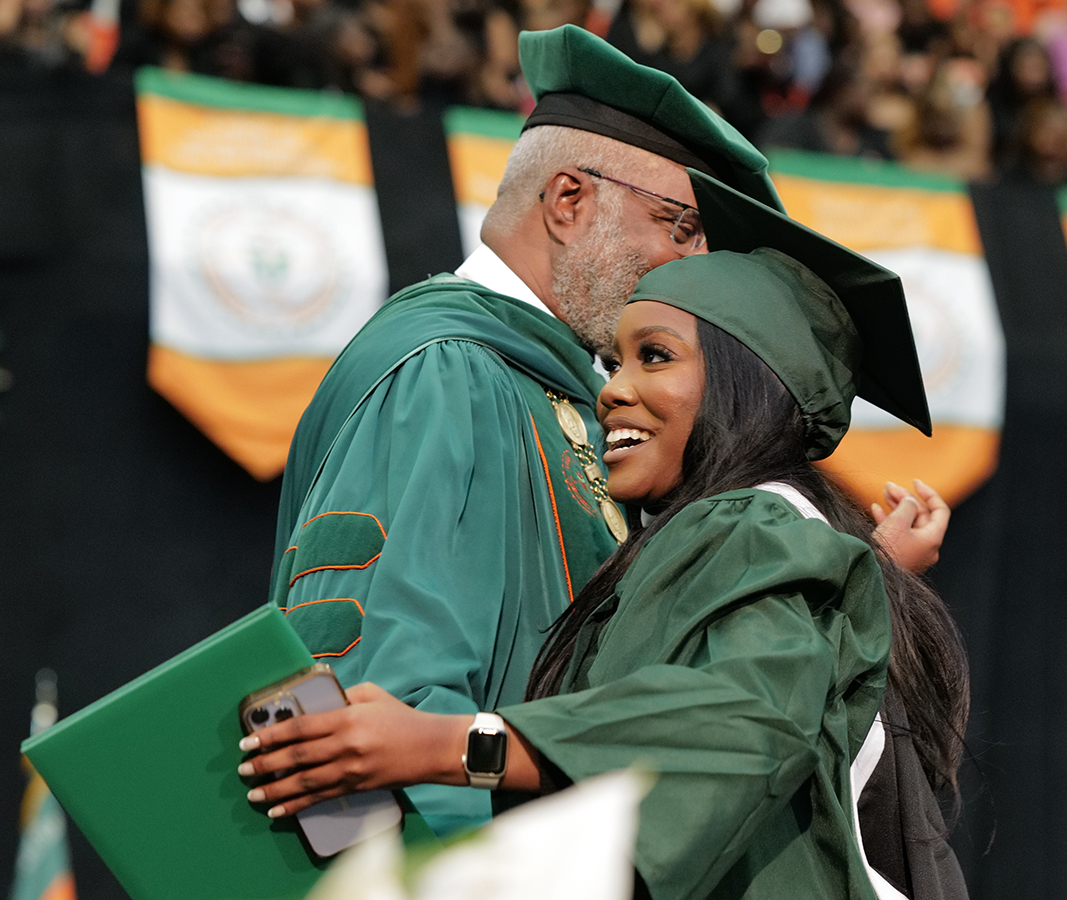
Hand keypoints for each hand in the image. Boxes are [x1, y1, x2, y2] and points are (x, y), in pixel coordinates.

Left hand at [237, 682, 469, 817]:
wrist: (432, 748)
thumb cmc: (402, 718)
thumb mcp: (373, 695)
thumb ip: (344, 695)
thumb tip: (318, 699)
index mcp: (347, 718)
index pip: (300, 727)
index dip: (271, 735)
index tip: (249, 741)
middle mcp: (345, 746)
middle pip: (296, 757)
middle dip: (265, 763)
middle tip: (244, 768)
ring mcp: (350, 770)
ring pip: (304, 782)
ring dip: (275, 789)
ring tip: (253, 793)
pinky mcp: (356, 787)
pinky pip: (320, 798)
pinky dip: (297, 806)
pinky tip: (278, 810)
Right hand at [871, 479, 949, 573]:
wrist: (873, 577)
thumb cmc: (888, 551)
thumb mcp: (898, 522)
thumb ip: (907, 505)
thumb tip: (910, 501)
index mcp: (933, 538)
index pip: (939, 510)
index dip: (928, 493)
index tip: (914, 482)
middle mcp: (927, 546)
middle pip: (920, 515)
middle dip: (905, 498)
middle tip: (889, 487)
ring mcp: (913, 552)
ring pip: (907, 523)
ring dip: (895, 506)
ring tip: (883, 493)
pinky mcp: (900, 555)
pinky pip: (898, 534)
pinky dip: (888, 520)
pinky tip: (876, 509)